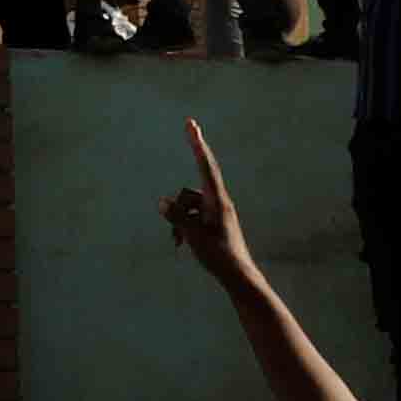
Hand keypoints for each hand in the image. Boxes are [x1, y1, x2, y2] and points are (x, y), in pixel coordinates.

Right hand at [162, 116, 263, 285]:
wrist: (238, 277)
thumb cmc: (220, 256)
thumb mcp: (194, 236)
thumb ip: (177, 217)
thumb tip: (162, 202)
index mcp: (217, 200)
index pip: (205, 165)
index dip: (196, 144)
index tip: (191, 124)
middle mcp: (217, 202)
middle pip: (188, 194)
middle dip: (178, 210)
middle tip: (181, 237)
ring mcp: (215, 213)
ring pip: (186, 207)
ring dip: (179, 222)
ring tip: (181, 243)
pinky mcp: (212, 223)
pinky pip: (190, 217)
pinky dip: (183, 227)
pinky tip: (181, 245)